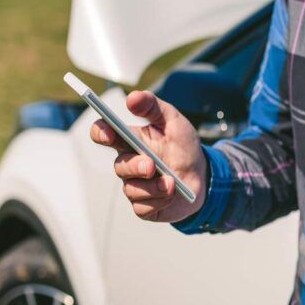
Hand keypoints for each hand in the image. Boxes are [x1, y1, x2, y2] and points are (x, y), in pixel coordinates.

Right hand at [90, 90, 206, 221]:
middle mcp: (128, 163)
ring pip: (131, 189)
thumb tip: (132, 97)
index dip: (101, 132)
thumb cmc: (184, 147)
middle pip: (119, 165)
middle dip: (134, 166)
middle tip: (151, 165)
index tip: (108, 132)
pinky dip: (160, 201)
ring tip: (172, 183)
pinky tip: (172, 195)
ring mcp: (134, 186)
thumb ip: (153, 107)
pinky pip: (143, 207)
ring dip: (154, 187)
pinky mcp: (143, 206)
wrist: (203, 177)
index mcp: (130, 140)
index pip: (104, 134)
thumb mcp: (173, 121)